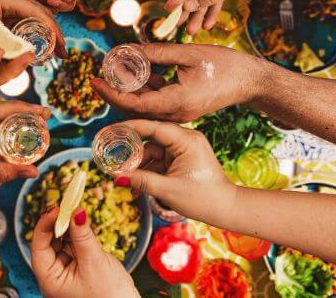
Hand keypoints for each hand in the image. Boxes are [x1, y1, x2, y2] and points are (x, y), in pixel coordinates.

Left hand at [31, 206, 137, 297]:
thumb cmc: (109, 297)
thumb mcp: (94, 262)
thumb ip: (83, 235)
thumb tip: (76, 211)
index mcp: (49, 280)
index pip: (38, 247)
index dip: (44, 225)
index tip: (56, 209)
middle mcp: (54, 276)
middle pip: (49, 242)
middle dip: (58, 223)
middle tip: (69, 205)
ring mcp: (66, 272)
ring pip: (62, 242)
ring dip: (69, 227)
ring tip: (76, 211)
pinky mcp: (78, 267)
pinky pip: (74, 246)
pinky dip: (78, 234)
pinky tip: (83, 225)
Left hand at [92, 43, 257, 122]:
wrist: (250, 81)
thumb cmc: (225, 66)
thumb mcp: (188, 53)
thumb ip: (157, 52)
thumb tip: (128, 50)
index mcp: (176, 102)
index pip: (133, 104)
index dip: (110, 93)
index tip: (94, 80)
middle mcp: (175, 114)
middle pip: (134, 109)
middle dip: (114, 93)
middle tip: (98, 75)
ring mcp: (178, 113)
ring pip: (143, 106)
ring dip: (127, 91)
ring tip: (112, 70)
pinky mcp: (181, 108)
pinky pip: (155, 102)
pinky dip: (143, 89)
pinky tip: (134, 72)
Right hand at [114, 120, 237, 228]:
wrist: (225, 208)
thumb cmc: (202, 198)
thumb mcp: (168, 190)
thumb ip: (142, 181)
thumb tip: (117, 177)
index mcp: (186, 140)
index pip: (153, 127)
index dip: (129, 128)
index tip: (110, 130)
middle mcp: (186, 139)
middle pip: (151, 139)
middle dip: (132, 154)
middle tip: (112, 160)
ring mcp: (185, 149)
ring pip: (153, 152)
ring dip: (140, 168)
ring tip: (126, 184)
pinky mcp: (183, 159)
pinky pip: (160, 161)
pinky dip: (149, 172)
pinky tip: (137, 187)